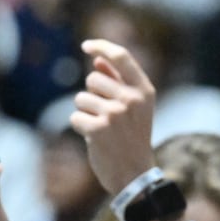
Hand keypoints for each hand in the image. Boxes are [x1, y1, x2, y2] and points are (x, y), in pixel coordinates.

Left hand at [73, 40, 158, 194]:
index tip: (86, 46)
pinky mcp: (98, 129)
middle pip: (93, 79)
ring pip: (81, 98)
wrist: (134, 174)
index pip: (121, 56)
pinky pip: (75, 117)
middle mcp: (132, 99)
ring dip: (86, 113)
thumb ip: (118, 82)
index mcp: (144, 91)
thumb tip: (98, 61)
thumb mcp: (134, 108)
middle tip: (106, 115)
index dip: (101, 46)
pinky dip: (81, 128)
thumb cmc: (132, 138)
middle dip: (92, 94)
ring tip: (103, 129)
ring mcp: (115, 114)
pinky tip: (96, 139)